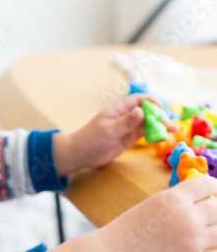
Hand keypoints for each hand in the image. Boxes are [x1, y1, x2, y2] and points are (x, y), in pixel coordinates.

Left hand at [54, 94, 177, 175]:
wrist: (81, 154)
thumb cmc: (91, 139)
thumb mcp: (109, 130)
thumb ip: (126, 122)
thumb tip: (141, 112)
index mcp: (118, 109)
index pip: (137, 100)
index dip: (150, 101)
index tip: (160, 107)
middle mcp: (124, 117)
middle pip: (145, 112)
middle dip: (158, 116)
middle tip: (169, 124)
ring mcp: (126, 128)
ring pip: (146, 124)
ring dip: (159, 126)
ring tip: (173, 130)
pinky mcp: (127, 139)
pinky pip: (143, 134)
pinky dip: (153, 134)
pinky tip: (162, 136)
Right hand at [98, 176, 216, 251]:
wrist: (117, 250)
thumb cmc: (131, 226)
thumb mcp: (154, 204)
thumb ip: (178, 200)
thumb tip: (202, 200)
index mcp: (175, 199)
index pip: (207, 185)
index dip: (214, 185)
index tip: (214, 187)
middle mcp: (189, 218)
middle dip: (214, 206)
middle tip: (209, 207)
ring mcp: (194, 241)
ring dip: (214, 227)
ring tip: (206, 226)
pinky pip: (213, 249)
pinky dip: (209, 245)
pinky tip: (198, 243)